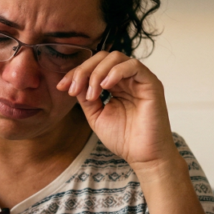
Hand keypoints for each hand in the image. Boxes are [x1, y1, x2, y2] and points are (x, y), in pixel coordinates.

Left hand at [56, 51, 178, 170]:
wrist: (143, 156)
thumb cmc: (123, 139)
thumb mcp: (96, 115)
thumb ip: (86, 97)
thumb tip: (73, 82)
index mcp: (115, 85)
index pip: (94, 67)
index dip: (75, 73)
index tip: (61, 87)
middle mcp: (127, 79)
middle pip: (102, 57)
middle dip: (83, 70)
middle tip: (73, 89)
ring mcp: (139, 79)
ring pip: (115, 57)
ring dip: (97, 72)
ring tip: (92, 95)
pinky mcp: (151, 83)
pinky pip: (133, 65)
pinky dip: (115, 72)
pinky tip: (105, 87)